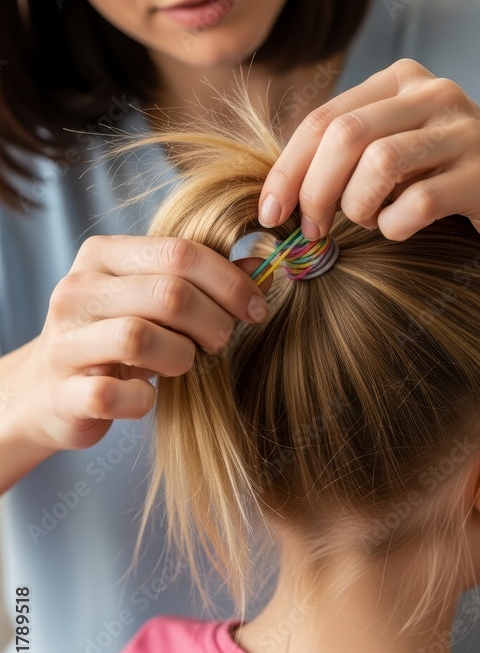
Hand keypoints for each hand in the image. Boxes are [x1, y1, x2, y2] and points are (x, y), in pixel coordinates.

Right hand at [15, 236, 270, 453]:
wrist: (47, 390)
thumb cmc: (114, 339)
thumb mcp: (152, 299)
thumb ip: (200, 280)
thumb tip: (260, 264)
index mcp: (103, 255)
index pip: (179, 252)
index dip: (229, 281)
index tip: (256, 308)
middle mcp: (77, 291)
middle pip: (168, 293)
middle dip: (213, 321)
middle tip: (221, 341)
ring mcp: (65, 341)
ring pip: (139, 338)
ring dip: (181, 357)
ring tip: (183, 365)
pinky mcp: (63, 391)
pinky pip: (113, 394)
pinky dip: (142, 400)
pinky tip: (147, 397)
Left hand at [258, 58, 479, 246]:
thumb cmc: (450, 173)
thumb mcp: (400, 146)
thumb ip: (350, 152)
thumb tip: (282, 191)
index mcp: (399, 81)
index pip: (323, 118)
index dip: (287, 168)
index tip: (270, 211)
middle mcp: (431, 94)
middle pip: (344, 135)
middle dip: (313, 190)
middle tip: (310, 229)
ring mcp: (461, 130)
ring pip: (379, 162)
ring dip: (356, 206)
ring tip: (364, 222)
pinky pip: (417, 202)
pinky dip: (395, 224)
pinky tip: (400, 228)